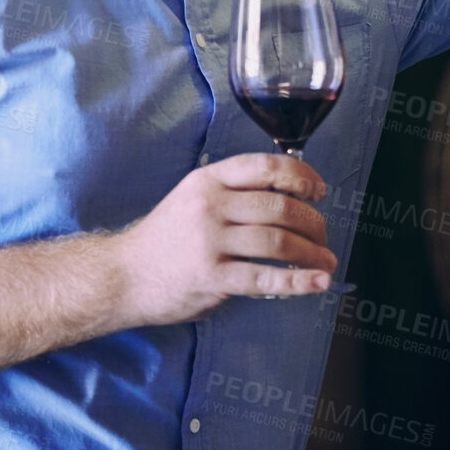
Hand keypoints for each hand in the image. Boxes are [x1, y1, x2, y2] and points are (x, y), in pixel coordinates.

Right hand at [110, 153, 338, 327]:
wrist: (122, 276)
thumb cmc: (165, 238)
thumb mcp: (192, 198)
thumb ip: (232, 193)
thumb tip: (287, 195)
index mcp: (209, 180)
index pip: (265, 167)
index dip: (301, 176)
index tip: (320, 191)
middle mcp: (210, 205)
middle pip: (279, 206)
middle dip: (313, 221)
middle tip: (324, 234)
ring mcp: (209, 241)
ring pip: (277, 241)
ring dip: (311, 252)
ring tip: (327, 260)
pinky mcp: (210, 277)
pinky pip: (264, 277)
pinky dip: (297, 281)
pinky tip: (317, 282)